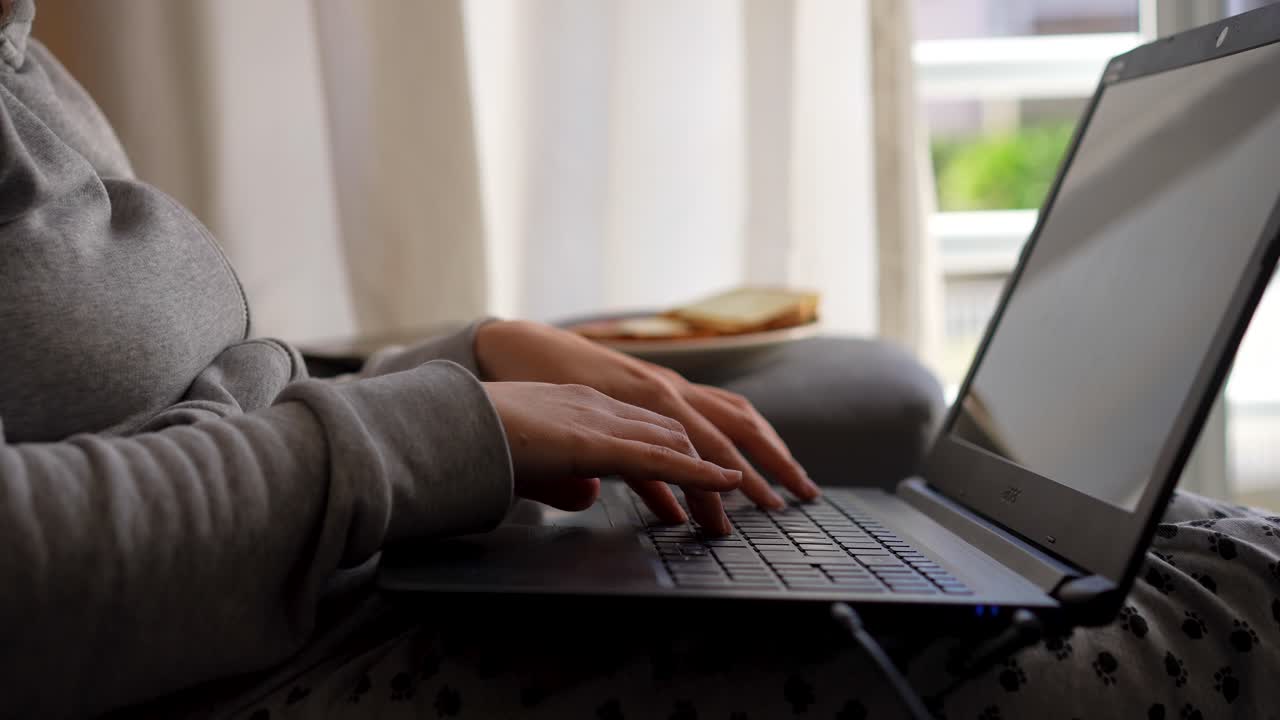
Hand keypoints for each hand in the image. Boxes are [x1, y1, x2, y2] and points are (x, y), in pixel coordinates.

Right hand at [476, 320, 819, 532]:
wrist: (500, 352)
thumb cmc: (540, 389)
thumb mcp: (580, 429)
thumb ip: (603, 463)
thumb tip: (621, 498)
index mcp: (656, 389)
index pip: (723, 415)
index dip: (758, 444)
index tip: (784, 474)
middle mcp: (657, 387)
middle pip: (732, 422)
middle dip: (772, 459)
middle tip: (804, 491)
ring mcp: (636, 399)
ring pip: (706, 437)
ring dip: (742, 472)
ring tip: (772, 504)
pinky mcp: (609, 421)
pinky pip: (664, 450)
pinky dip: (699, 471)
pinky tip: (722, 489)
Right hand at [483, 382, 742, 518]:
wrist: (446, 424)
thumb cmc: (477, 442)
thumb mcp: (529, 465)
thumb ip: (564, 480)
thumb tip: (590, 497)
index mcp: (580, 405)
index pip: (643, 425)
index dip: (676, 450)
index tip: (701, 474)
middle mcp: (598, 406)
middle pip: (669, 433)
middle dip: (703, 465)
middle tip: (728, 499)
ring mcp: (599, 421)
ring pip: (674, 444)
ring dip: (708, 475)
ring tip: (737, 501)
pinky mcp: (596, 443)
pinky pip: (660, 459)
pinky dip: (699, 474)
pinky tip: (726, 485)